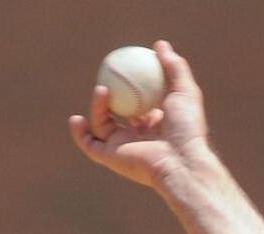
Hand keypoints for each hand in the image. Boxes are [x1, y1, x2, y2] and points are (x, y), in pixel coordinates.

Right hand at [68, 40, 210, 187]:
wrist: (180, 159)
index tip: (124, 68)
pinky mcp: (112, 158)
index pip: (141, 104)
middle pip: (119, 114)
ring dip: (97, 107)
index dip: (132, 87)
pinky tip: (76, 119)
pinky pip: (89, 144)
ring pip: (102, 125)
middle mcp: (140, 137)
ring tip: (102, 90)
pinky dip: (79, 133)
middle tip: (106, 78)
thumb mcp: (185, 91)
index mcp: (158, 124)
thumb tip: (160, 44)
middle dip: (110, 98)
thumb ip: (174, 67)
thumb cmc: (186, 128)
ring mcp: (125, 147)